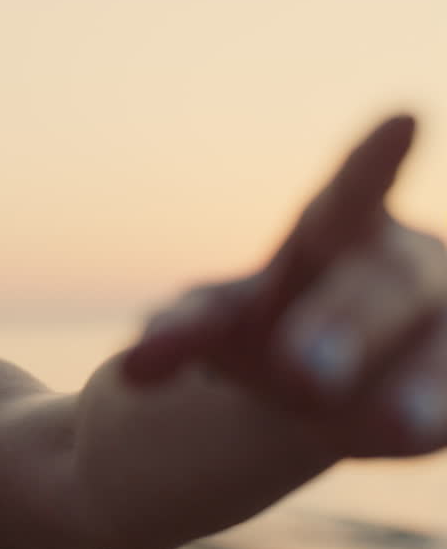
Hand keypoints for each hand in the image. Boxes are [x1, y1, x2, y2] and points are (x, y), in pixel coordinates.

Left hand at [121, 116, 446, 457]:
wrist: (306, 391)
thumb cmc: (257, 328)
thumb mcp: (209, 325)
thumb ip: (176, 335)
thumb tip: (133, 367)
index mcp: (341, 228)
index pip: (352, 192)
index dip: (375, 160)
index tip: (402, 118)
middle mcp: (407, 270)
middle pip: (385, 287)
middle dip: (346, 328)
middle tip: (301, 370)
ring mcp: (443, 331)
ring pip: (441, 353)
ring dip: (420, 390)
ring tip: (395, 426)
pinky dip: (430, 420)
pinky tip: (407, 429)